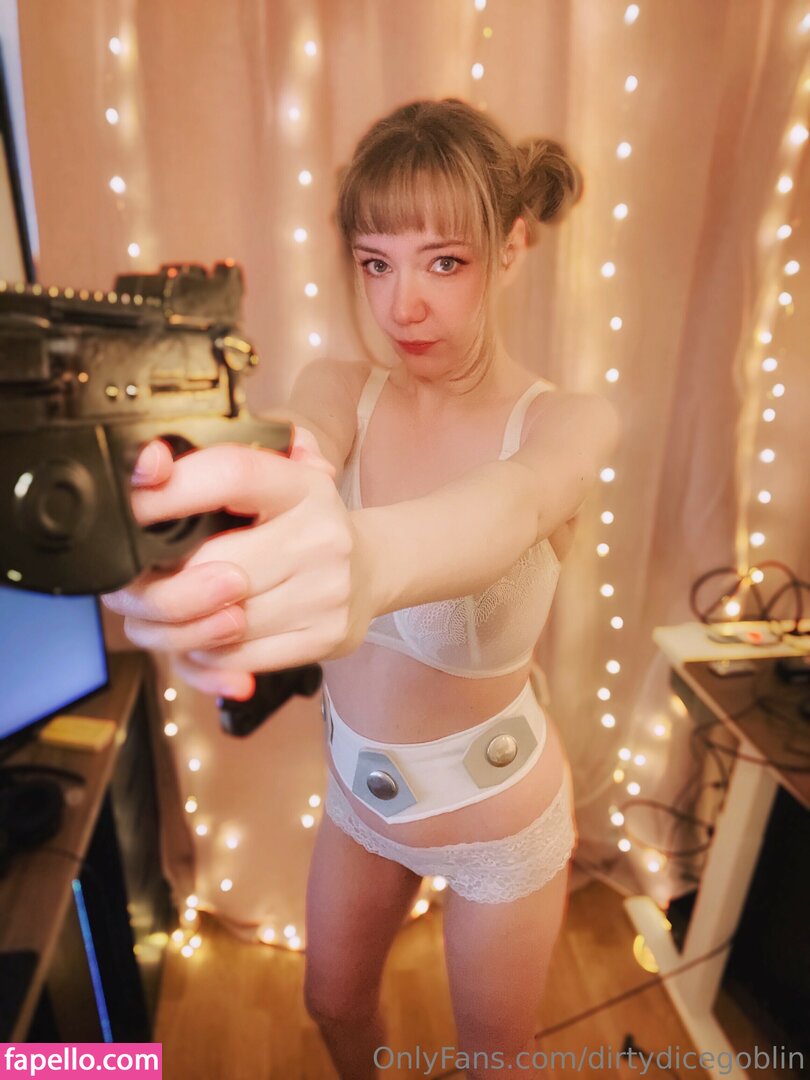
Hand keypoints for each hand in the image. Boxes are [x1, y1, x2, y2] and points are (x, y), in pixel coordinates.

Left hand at [101, 428, 374, 699]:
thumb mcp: (278, 478)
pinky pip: (239, 657)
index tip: (134, 506)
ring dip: (171, 630)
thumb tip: (150, 463)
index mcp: (303, 485)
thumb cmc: (303, 523)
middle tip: (128, 591)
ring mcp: (326, 592)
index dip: (174, 490)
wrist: (372, 569)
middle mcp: (321, 536)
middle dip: (154, 588)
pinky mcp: (325, 637)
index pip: (233, 475)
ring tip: (154, 622)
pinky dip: (204, 655)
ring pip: (219, 624)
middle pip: (211, 567)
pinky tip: (196, 642)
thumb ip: (223, 463)